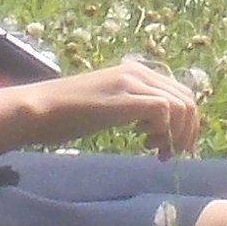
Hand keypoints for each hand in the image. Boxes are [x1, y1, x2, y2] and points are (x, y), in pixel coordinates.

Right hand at [48, 58, 200, 156]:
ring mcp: (131, 81)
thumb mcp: (110, 108)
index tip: (168, 147)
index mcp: (137, 72)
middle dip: (185, 132)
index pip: (181, 94)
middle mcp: (138, 72)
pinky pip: (164, 110)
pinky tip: (144, 143)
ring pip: (181, 105)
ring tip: (154, 150)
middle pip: (187, 99)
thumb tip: (162, 128)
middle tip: (165, 154)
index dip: (184, 124)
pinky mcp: (124, 97)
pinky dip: (163, 131)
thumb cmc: (68, 115)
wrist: (39, 109)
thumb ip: (135, 109)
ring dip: (176, 134)